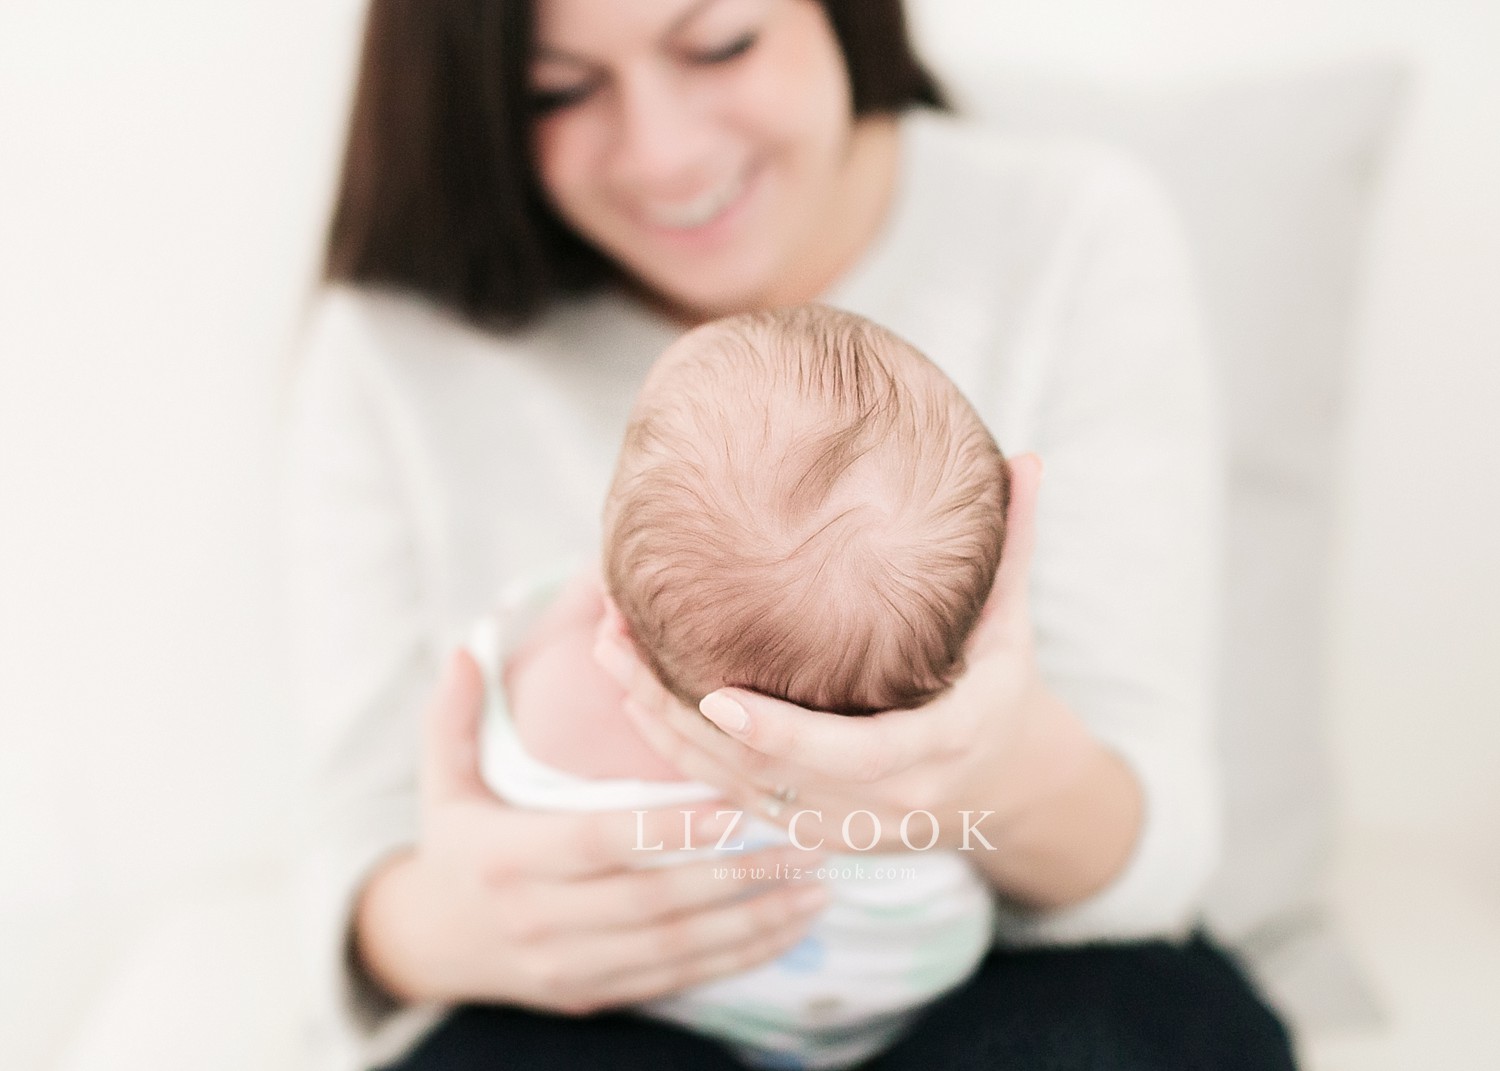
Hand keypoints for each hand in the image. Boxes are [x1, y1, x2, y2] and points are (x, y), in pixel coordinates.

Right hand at [352, 649, 827, 1014]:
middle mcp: (540, 920)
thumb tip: (467, 645)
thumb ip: (454, 714)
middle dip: (736, 876)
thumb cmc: (457, 844)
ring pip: (676, 949)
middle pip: (652, 902)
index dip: (666, 828)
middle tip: (806, 843)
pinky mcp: (595, 994)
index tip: (734, 805)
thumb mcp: (443, 779)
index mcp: (509, 858)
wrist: (430, 947)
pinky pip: (678, 979)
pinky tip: (788, 929)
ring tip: (816, 887)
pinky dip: (739, 958)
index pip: (599, 841)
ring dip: (754, 922)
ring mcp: (569, 967)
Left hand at [593, 454, 1062, 852]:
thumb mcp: (1014, 625)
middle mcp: (878, 803)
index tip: (715, 695)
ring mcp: (835, 825)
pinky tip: (631, 691)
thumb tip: (1028, 457)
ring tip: (606, 649)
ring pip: (728, 791)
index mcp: (932, 751)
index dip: (780, 733)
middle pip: (761, 774)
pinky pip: (724, 799)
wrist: (1002, 785)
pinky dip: (673, 751)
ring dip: (658, 728)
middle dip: (677, 717)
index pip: (849, 754)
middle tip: (616, 640)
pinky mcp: (803, 829)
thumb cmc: (999, 689)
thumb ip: (1016, 547)